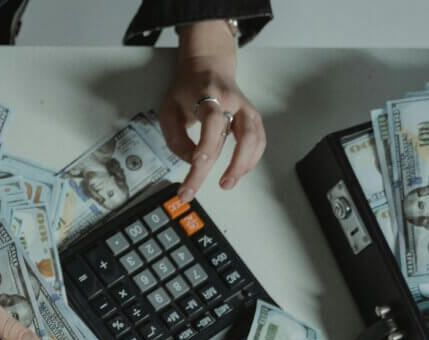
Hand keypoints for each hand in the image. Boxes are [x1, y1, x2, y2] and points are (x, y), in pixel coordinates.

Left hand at [160, 20, 266, 201]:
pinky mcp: (253, 118)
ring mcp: (247, 109)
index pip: (212, 122)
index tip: (198, 164)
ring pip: (256, 138)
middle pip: (242, 134)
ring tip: (228, 183)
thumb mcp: (169, 109)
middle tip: (219, 185)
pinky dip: (251, 159)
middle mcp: (234, 102)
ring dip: (245, 164)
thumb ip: (176, 138)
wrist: (208, 66)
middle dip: (233, 164)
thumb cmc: (187, 89)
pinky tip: (239, 172)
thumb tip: (191, 162)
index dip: (207, 144)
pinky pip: (259, 141)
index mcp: (209, 96)